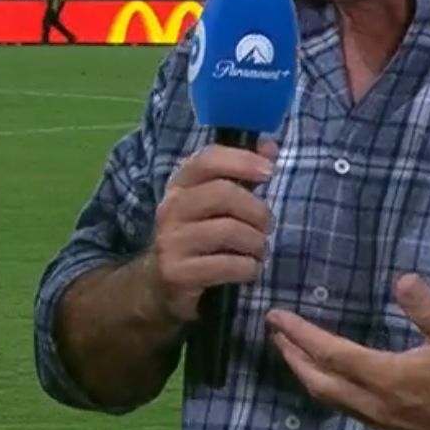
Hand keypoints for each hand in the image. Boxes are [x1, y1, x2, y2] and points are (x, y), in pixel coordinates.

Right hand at [148, 139, 277, 324]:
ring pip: (228, 230)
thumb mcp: (214, 202)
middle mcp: (171, 208)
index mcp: (180, 185)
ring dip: (256, 242)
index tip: (269, 172)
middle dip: (257, 210)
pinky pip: (226, 265)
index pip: (207, 159)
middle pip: (223, 194)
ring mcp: (171, 240)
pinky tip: (249, 269)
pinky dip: (248, 268)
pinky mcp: (177, 272)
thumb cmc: (198, 236)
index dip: (241, 160)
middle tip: (268, 226)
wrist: (160, 284)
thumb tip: (269, 146)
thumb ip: (241, 174)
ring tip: (260, 250)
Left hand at [266, 274, 429, 429]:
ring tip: (293, 353)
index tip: (276, 316)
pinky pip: (348, 411)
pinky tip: (334, 380)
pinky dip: (329, 390)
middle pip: (318, 381)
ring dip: (307, 375)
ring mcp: (384, 424)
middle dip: (291, 356)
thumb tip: (401, 278)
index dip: (299, 334)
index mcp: (387, 379)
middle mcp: (377, 406)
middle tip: (274, 332)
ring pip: (330, 400)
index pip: (329, 354)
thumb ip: (429, 309)